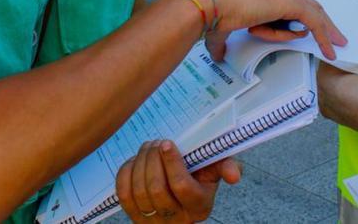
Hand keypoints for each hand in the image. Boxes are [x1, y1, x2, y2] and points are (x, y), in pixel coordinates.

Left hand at [116, 140, 240, 222]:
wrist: (178, 194)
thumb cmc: (198, 176)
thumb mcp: (214, 171)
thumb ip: (226, 166)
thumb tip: (234, 175)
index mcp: (199, 206)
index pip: (181, 186)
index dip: (171, 163)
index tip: (166, 143)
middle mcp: (176, 219)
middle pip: (156, 189)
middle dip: (152, 159)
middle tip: (156, 143)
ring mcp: (153, 222)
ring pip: (139, 191)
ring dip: (140, 163)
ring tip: (148, 148)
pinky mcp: (135, 217)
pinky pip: (124, 194)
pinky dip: (127, 173)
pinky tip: (135, 162)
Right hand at [187, 0, 345, 61]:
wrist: (211, 3)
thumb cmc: (213, 15)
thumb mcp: (223, 30)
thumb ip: (223, 43)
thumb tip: (218, 57)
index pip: (292, 4)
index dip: (304, 18)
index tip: (310, 33)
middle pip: (309, 5)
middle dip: (323, 23)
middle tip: (335, 40)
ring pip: (312, 14)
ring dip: (325, 32)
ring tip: (335, 49)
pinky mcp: (290, 1)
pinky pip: (312, 21)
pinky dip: (322, 36)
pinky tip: (328, 50)